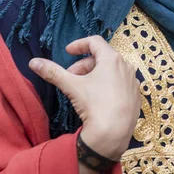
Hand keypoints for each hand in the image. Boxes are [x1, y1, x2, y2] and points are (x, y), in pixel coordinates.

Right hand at [29, 35, 141, 160]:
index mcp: (112, 58)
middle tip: (71, 76)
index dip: (79, 44)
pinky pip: (121, 84)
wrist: (113, 134)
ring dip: (96, 75)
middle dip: (84, 65)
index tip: (68, 52)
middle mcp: (126, 65)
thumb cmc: (94, 105)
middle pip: (102, 58)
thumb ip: (53, 72)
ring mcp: (133, 81)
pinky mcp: (136, 95)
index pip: (95, 42)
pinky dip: (108, 85)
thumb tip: (33, 62)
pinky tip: (99, 98)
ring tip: (83, 88)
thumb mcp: (72, 86)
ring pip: (112, 71)